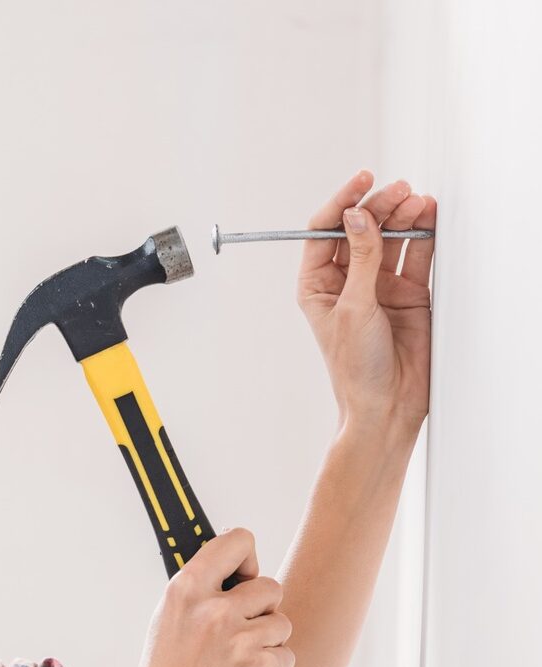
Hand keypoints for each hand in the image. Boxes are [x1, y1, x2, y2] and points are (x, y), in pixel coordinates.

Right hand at [128, 527, 293, 666]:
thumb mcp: (167, 617)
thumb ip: (200, 588)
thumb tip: (236, 566)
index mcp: (186, 589)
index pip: (238, 541)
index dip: (247, 557)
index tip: (243, 574)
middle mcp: (214, 610)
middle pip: (271, 586)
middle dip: (261, 609)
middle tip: (236, 632)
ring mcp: (240, 640)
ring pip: (282, 623)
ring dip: (267, 640)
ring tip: (235, 660)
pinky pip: (286, 656)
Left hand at [297, 169, 435, 439]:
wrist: (387, 403)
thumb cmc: (356, 368)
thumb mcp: (354, 308)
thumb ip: (360, 259)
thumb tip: (358, 216)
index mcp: (318, 285)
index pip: (325, 232)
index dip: (342, 203)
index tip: (362, 182)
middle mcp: (347, 281)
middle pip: (361, 229)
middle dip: (379, 207)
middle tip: (398, 193)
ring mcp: (378, 285)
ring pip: (390, 237)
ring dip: (403, 216)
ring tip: (417, 203)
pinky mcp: (408, 292)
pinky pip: (416, 254)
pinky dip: (424, 234)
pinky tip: (429, 216)